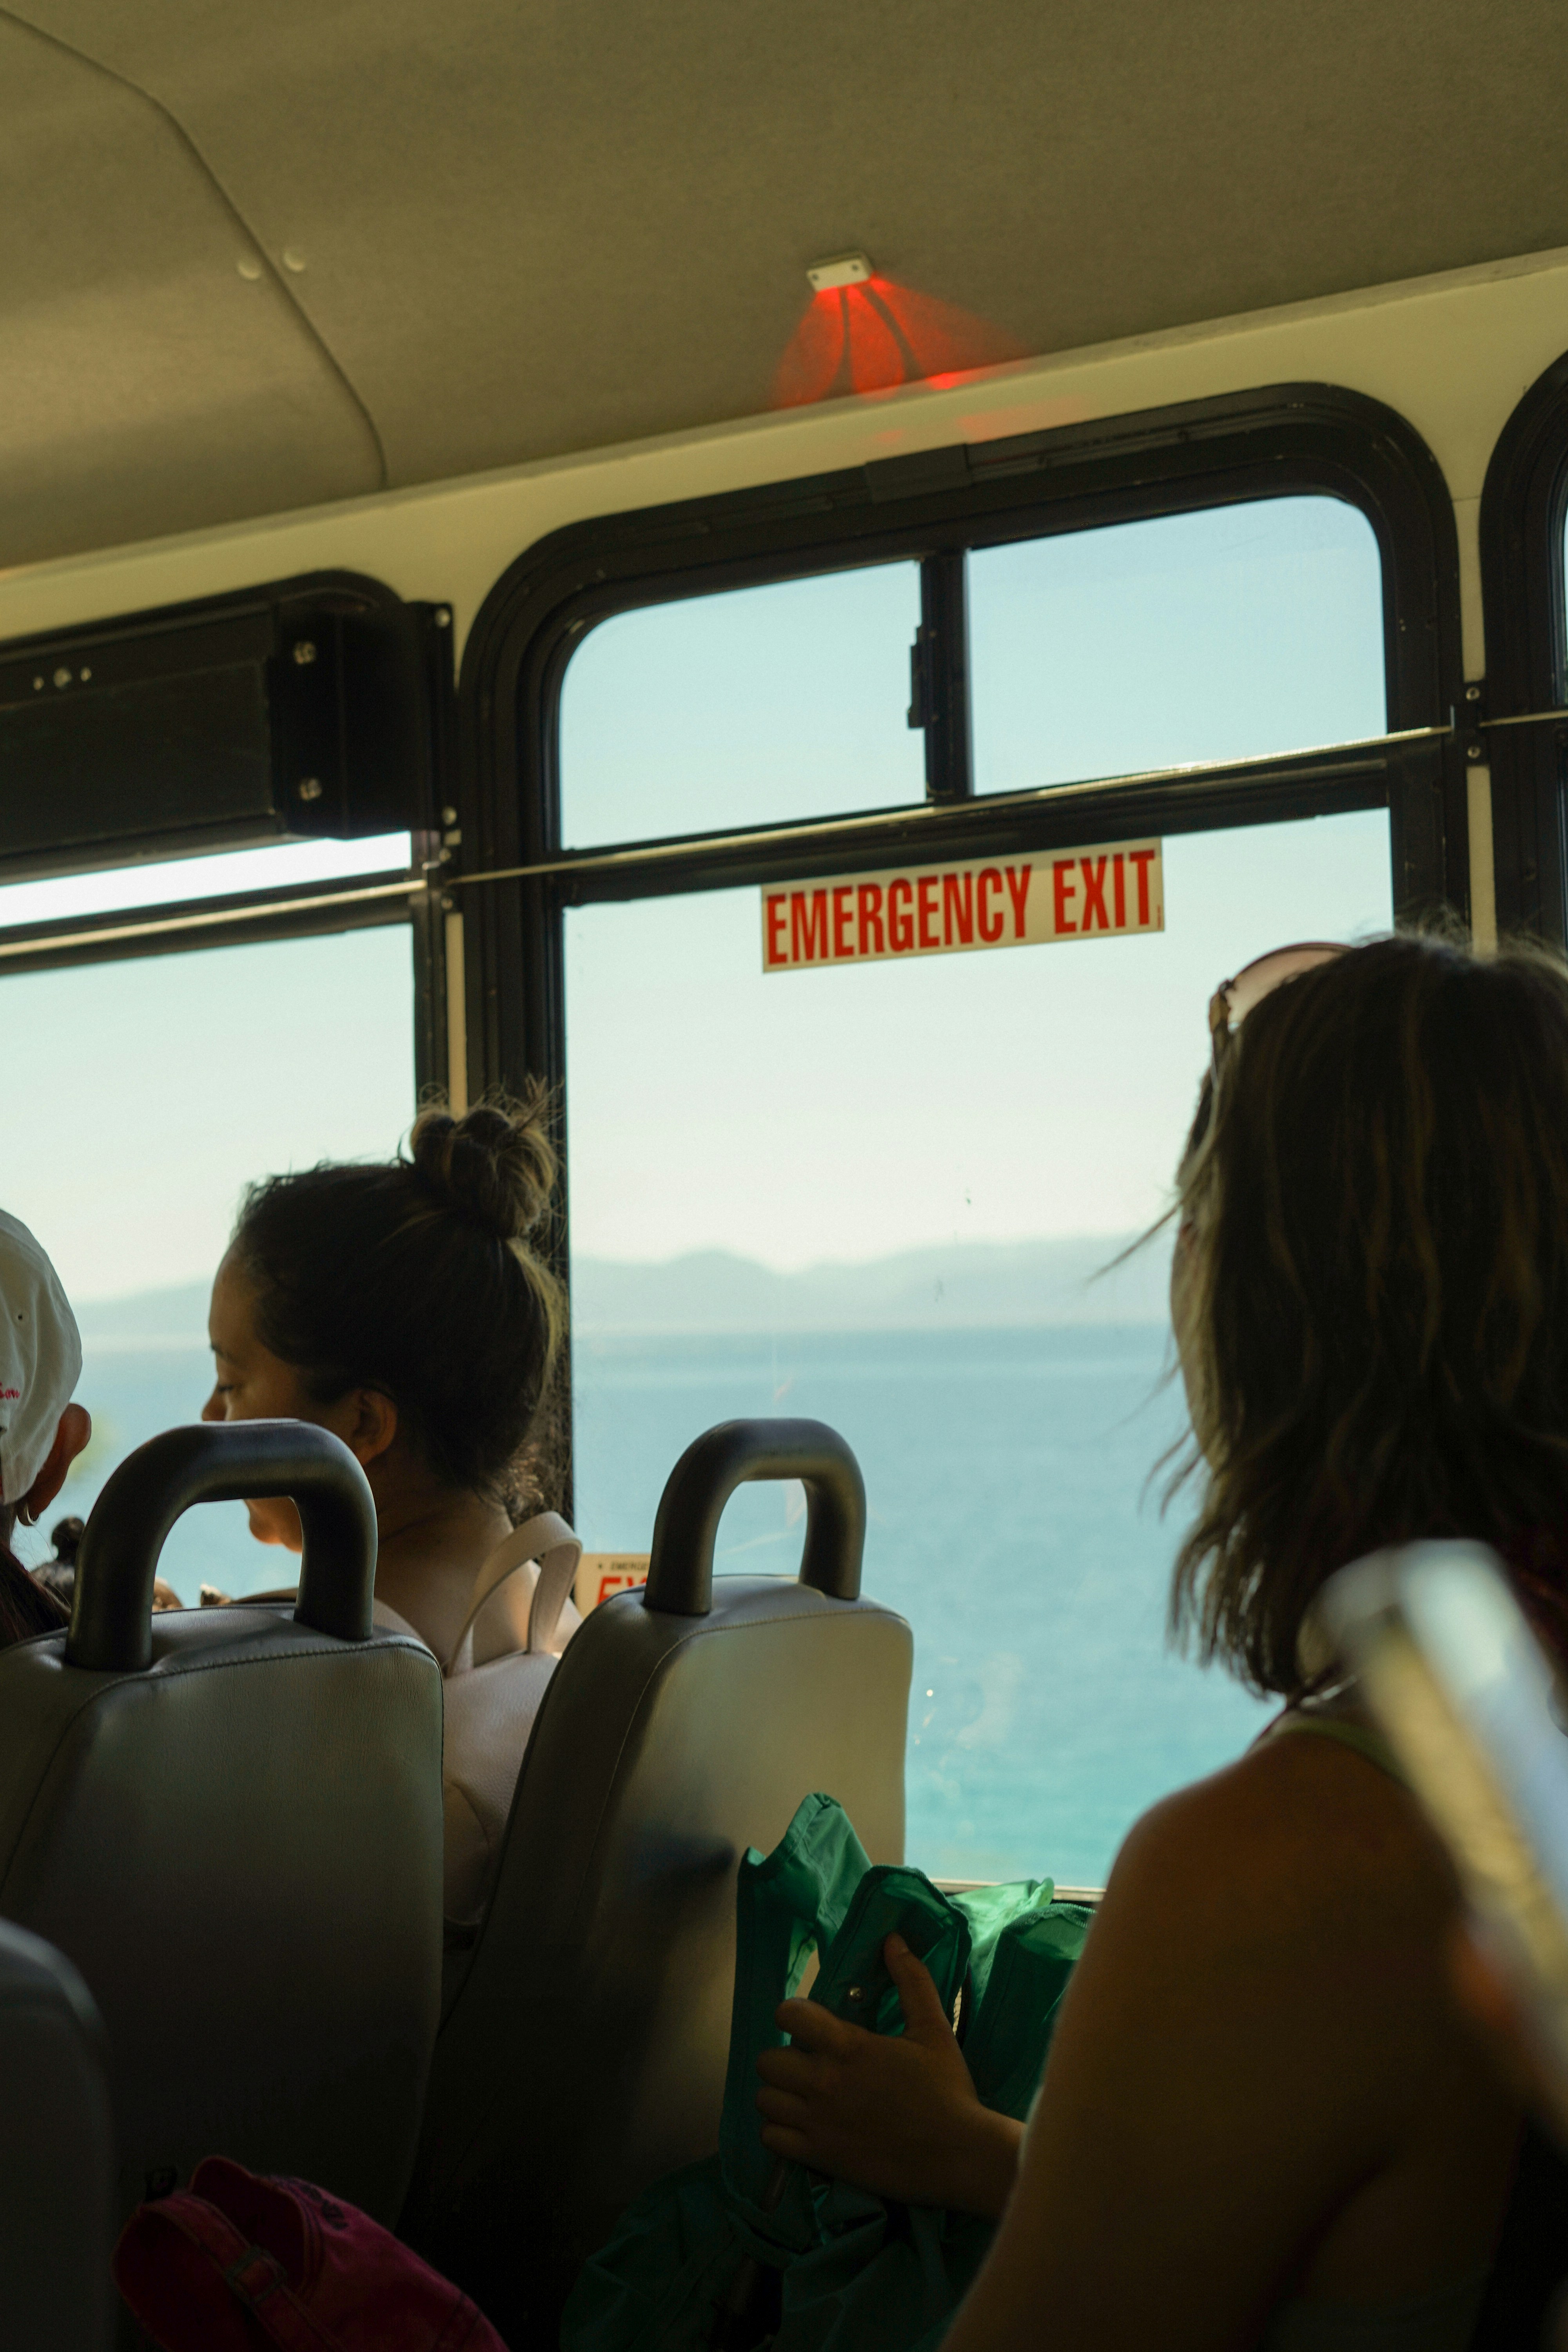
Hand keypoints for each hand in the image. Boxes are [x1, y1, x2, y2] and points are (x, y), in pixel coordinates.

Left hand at [755, 1931, 1021, 2215]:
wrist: (958, 2154)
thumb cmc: (947, 2089)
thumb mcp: (933, 2028)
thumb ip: (912, 1981)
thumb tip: (893, 1939)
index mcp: (848, 2047)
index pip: (788, 2015)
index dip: (794, 2014)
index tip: (811, 2024)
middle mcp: (824, 2083)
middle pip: (768, 2060)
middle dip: (785, 2057)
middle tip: (809, 2063)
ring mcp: (818, 2123)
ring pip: (764, 2100)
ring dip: (780, 2094)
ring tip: (804, 2095)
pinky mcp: (818, 2157)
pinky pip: (770, 2139)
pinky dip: (780, 2131)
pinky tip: (802, 2126)